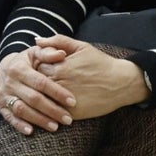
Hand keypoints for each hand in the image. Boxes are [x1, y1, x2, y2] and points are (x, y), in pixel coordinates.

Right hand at [0, 46, 75, 134]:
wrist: (4, 68)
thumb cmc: (27, 62)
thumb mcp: (36, 53)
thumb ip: (49, 53)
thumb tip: (62, 54)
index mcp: (19, 68)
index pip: (41, 83)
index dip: (57, 92)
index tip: (73, 102)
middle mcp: (10, 82)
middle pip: (33, 99)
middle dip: (52, 110)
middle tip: (68, 119)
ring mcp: (3, 94)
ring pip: (21, 110)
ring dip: (39, 120)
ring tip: (55, 127)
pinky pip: (9, 118)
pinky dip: (19, 125)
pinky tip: (31, 131)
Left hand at [34, 35, 148, 119]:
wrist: (120, 83)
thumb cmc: (100, 63)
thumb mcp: (80, 46)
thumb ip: (57, 41)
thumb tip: (36, 40)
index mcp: (60, 66)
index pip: (35, 67)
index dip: (35, 67)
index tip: (38, 69)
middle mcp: (60, 83)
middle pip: (36, 84)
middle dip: (34, 84)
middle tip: (36, 84)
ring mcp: (65, 99)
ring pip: (42, 100)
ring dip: (39, 99)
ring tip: (40, 97)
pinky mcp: (72, 113)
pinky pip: (53, 114)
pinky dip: (48, 112)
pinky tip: (48, 109)